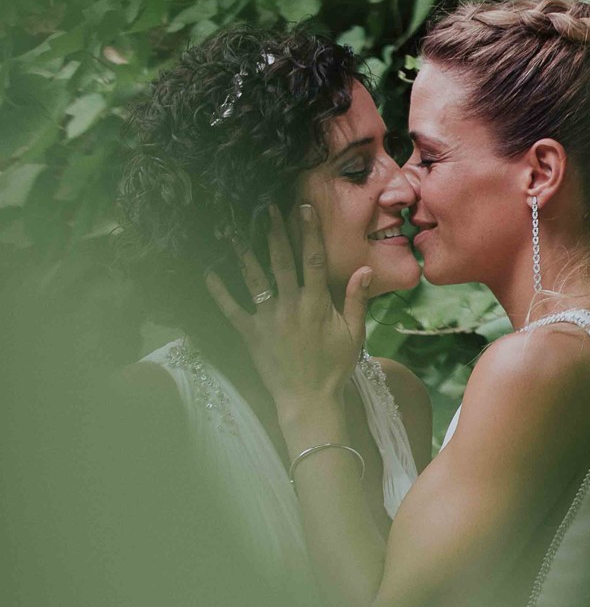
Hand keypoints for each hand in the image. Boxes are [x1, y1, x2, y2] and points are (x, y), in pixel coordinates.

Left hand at [204, 204, 371, 423]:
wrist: (309, 399)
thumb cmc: (335, 367)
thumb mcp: (354, 335)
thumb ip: (356, 301)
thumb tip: (364, 269)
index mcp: (317, 304)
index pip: (313, 260)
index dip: (308, 232)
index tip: (303, 208)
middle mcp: (290, 305)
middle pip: (280, 261)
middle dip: (273, 232)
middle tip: (265, 208)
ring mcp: (268, 318)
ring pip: (253, 278)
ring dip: (243, 252)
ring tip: (233, 230)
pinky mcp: (250, 333)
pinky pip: (231, 308)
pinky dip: (218, 290)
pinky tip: (208, 271)